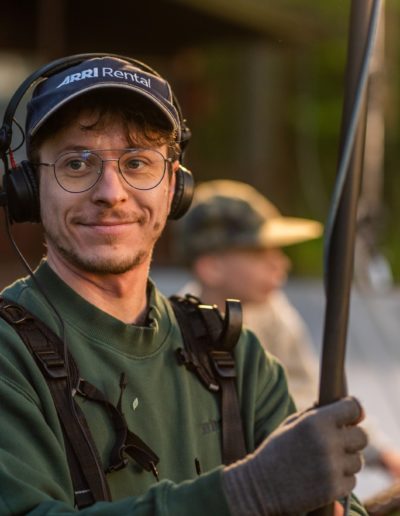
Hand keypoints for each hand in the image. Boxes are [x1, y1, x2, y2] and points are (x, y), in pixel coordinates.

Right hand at [223, 396, 367, 514]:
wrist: (260, 485)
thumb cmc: (276, 451)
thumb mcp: (291, 424)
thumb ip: (316, 414)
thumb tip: (341, 406)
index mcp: (315, 421)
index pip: (352, 408)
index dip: (353, 410)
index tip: (352, 415)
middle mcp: (327, 442)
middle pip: (362, 436)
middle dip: (352, 437)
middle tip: (339, 441)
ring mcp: (331, 467)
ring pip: (358, 460)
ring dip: (346, 460)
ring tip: (325, 461)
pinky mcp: (333, 489)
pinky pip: (352, 480)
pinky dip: (342, 479)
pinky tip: (324, 476)